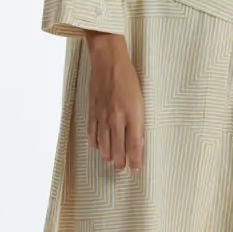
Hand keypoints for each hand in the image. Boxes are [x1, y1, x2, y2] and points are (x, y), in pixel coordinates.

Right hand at [84, 33, 144, 171]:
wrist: (108, 62)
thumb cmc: (128, 78)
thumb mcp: (140, 100)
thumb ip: (138, 120)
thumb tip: (137, 140)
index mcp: (132, 115)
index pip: (134, 145)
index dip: (135, 160)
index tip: (136, 168)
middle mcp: (116, 118)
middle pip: (118, 148)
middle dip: (121, 162)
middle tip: (123, 169)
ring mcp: (102, 116)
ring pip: (104, 144)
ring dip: (108, 156)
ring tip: (111, 162)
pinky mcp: (92, 111)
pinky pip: (92, 132)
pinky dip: (94, 142)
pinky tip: (97, 147)